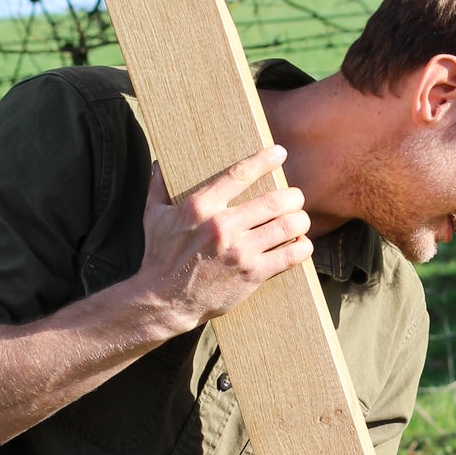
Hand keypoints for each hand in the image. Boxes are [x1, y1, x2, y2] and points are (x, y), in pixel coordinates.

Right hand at [136, 146, 313, 335]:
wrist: (164, 301)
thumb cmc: (159, 256)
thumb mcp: (154, 216)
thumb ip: (158, 187)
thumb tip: (158, 163)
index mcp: (200, 206)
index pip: (240, 174)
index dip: (265, 160)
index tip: (279, 153)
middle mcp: (222, 226)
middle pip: (275, 201)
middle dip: (293, 196)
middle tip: (295, 198)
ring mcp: (239, 252)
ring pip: (288, 227)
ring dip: (300, 221)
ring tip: (300, 221)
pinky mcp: (251, 275)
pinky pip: (290, 256)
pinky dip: (302, 248)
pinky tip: (301, 245)